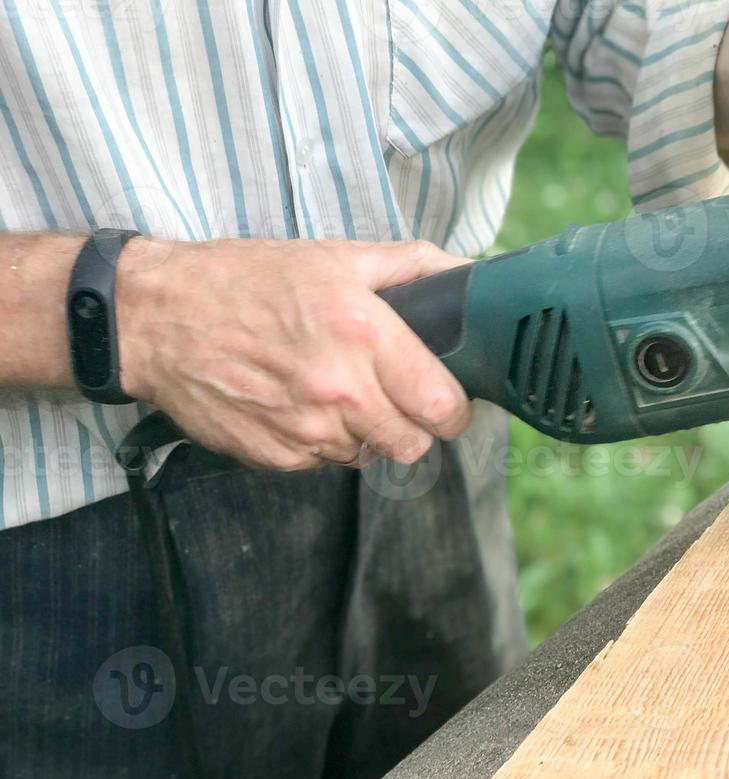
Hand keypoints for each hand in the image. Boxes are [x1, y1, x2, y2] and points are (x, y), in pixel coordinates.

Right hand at [116, 238, 470, 470]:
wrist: (156, 317)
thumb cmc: (247, 281)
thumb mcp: (335, 257)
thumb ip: (410, 266)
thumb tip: (465, 272)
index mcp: (364, 334)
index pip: (443, 407)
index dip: (452, 408)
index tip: (444, 399)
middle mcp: (340, 390)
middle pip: (415, 445)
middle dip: (413, 426)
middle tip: (395, 400)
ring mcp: (306, 430)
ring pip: (370, 457)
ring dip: (365, 434)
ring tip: (337, 394)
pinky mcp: (277, 457)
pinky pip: (326, 464)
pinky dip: (323, 443)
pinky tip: (300, 406)